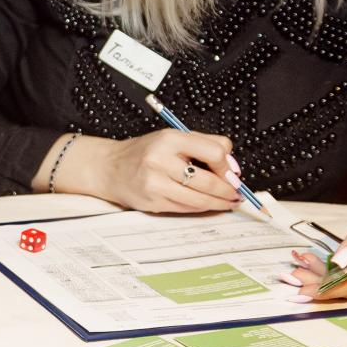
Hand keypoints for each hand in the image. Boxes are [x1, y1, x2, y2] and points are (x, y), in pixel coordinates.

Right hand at [72, 129, 240, 213]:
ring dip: (219, 203)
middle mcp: (160, 160)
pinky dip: (202, 208)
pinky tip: (209, 204)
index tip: (232, 172)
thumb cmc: (144, 153)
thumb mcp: (172, 138)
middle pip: (208, 181)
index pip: (213, 152)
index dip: (228, 165)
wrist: (109, 168)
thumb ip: (204, 143)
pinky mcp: (153, 201)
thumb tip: (232, 164)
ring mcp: (155, 183)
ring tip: (229, 201)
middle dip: (228, 190)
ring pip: (199, 199)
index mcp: (169, 139)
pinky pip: (186, 208)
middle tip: (237, 192)